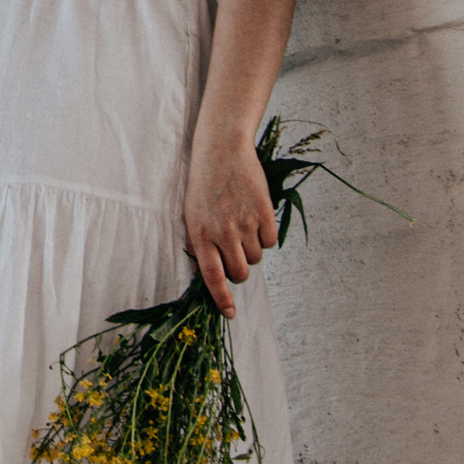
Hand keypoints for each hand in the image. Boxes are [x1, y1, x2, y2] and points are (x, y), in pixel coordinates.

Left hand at [184, 130, 277, 318]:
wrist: (222, 149)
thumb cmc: (204, 184)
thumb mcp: (192, 214)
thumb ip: (201, 244)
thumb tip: (212, 272)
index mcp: (200, 234)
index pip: (212, 276)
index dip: (222, 299)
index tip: (230, 314)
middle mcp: (222, 231)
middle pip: (240, 273)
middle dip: (239, 270)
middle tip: (235, 253)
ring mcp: (244, 222)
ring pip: (257, 258)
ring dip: (252, 249)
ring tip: (241, 225)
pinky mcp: (264, 212)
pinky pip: (271, 242)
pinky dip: (266, 236)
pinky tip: (255, 218)